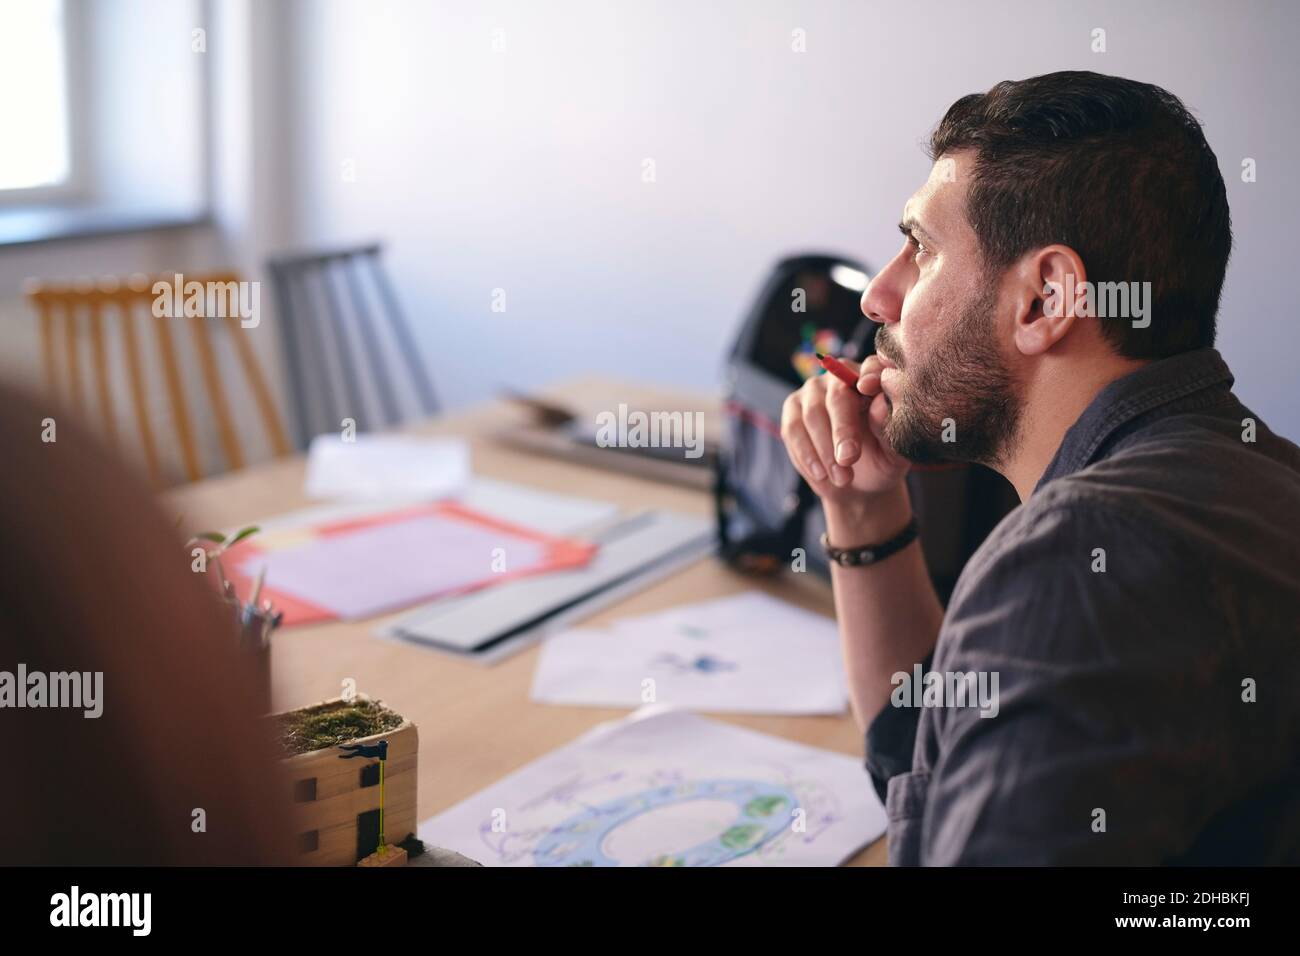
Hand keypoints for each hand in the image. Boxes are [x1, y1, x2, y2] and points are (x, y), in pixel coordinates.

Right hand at [780, 356, 909, 502]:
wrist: (854, 483)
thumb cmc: (880, 461)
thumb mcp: (893, 454)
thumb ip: (888, 428)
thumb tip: (880, 403)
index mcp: (873, 379)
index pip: (872, 368)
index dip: (870, 376)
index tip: (868, 389)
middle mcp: (841, 377)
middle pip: (838, 394)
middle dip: (842, 429)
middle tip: (849, 458)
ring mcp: (813, 391)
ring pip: (813, 414)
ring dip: (825, 450)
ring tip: (842, 478)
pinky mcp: (792, 408)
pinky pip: (793, 429)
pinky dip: (806, 455)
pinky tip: (821, 475)